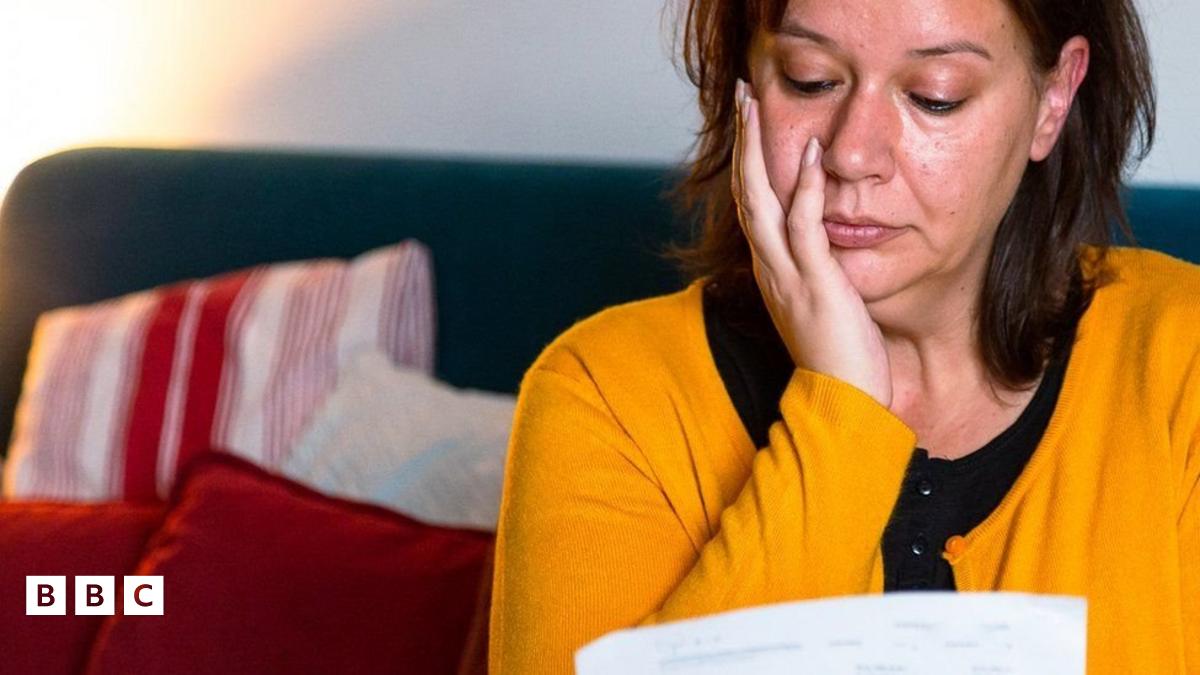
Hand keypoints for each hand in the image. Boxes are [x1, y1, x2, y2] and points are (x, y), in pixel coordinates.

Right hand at [731, 78, 892, 408]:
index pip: (753, 208)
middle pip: (746, 193)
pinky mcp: (814, 282)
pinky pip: (803, 225)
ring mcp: (787, 274)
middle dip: (743, 142)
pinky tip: (810, 154)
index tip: (752, 126)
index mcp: (771, 271)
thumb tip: (828, 248)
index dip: (749, 165)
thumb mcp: (824, 305)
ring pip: (761, 201)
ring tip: (755, 106)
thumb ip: (819, 272)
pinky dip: (804, 187)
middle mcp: (770, 268)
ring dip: (758, 150)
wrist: (843, 402)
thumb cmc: (840, 359)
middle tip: (741, 97)